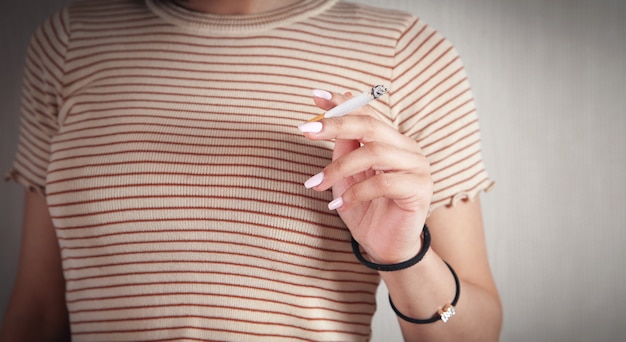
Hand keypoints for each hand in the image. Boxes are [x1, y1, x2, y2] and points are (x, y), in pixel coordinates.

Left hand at [299, 90, 433, 264]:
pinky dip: (356, 192)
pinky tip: (339, 204)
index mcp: (391, 141)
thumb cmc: (366, 210)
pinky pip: (383, 183)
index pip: (366, 113)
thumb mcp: (346, 177)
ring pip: (375, 152)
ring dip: (339, 168)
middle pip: (371, 125)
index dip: (341, 104)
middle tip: (306, 131)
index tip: (316, 96)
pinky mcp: (419, 190)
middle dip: (336, 125)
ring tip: (316, 184)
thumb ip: (343, 149)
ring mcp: (417, 167)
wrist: (386, 248)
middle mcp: (407, 148)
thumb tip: (326, 119)